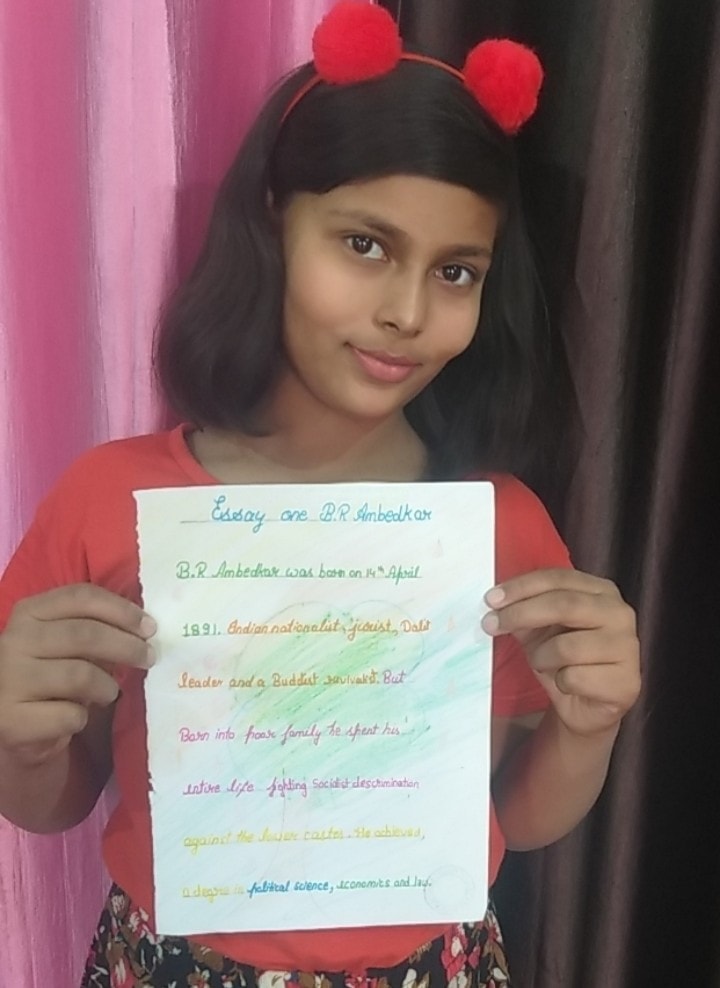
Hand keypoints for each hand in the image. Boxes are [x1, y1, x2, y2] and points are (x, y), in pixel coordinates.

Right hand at [0, 585, 155, 765]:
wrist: (5, 721)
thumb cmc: (45, 673)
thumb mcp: (60, 641)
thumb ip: (93, 629)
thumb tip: (144, 630)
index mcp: (29, 612)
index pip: (81, 597)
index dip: (121, 610)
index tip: (149, 627)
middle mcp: (14, 641)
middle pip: (85, 634)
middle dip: (127, 646)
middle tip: (148, 658)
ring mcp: (10, 681)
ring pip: (80, 675)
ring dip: (107, 686)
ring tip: (110, 692)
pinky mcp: (13, 720)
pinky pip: (69, 715)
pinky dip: (84, 718)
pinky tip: (78, 717)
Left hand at [482, 568, 640, 737]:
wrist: (584, 707)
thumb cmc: (563, 660)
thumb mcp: (538, 630)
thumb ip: (523, 611)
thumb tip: (495, 602)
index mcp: (601, 591)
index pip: (558, 578)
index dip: (521, 587)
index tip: (490, 599)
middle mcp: (620, 614)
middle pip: (565, 605)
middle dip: (521, 613)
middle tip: (490, 624)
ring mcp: (628, 648)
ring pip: (567, 646)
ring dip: (541, 657)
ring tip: (542, 663)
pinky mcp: (626, 682)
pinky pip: (575, 678)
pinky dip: (560, 682)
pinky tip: (567, 684)